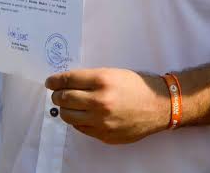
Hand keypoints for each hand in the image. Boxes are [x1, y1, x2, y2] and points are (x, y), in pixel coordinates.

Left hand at [46, 68, 170, 144]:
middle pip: (64, 99)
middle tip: (57, 93)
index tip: (50, 82)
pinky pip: (80, 128)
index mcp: (103, 81)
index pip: (68, 80)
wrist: (159, 106)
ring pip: (68, 116)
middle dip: (57, 95)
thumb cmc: (138, 86)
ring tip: (70, 105)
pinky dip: (78, 120)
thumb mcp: (115, 74)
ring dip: (65, 109)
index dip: (55, 81)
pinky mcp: (103, 134)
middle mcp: (100, 101)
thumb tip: (67, 84)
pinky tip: (84, 114)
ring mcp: (101, 120)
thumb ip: (91, 79)